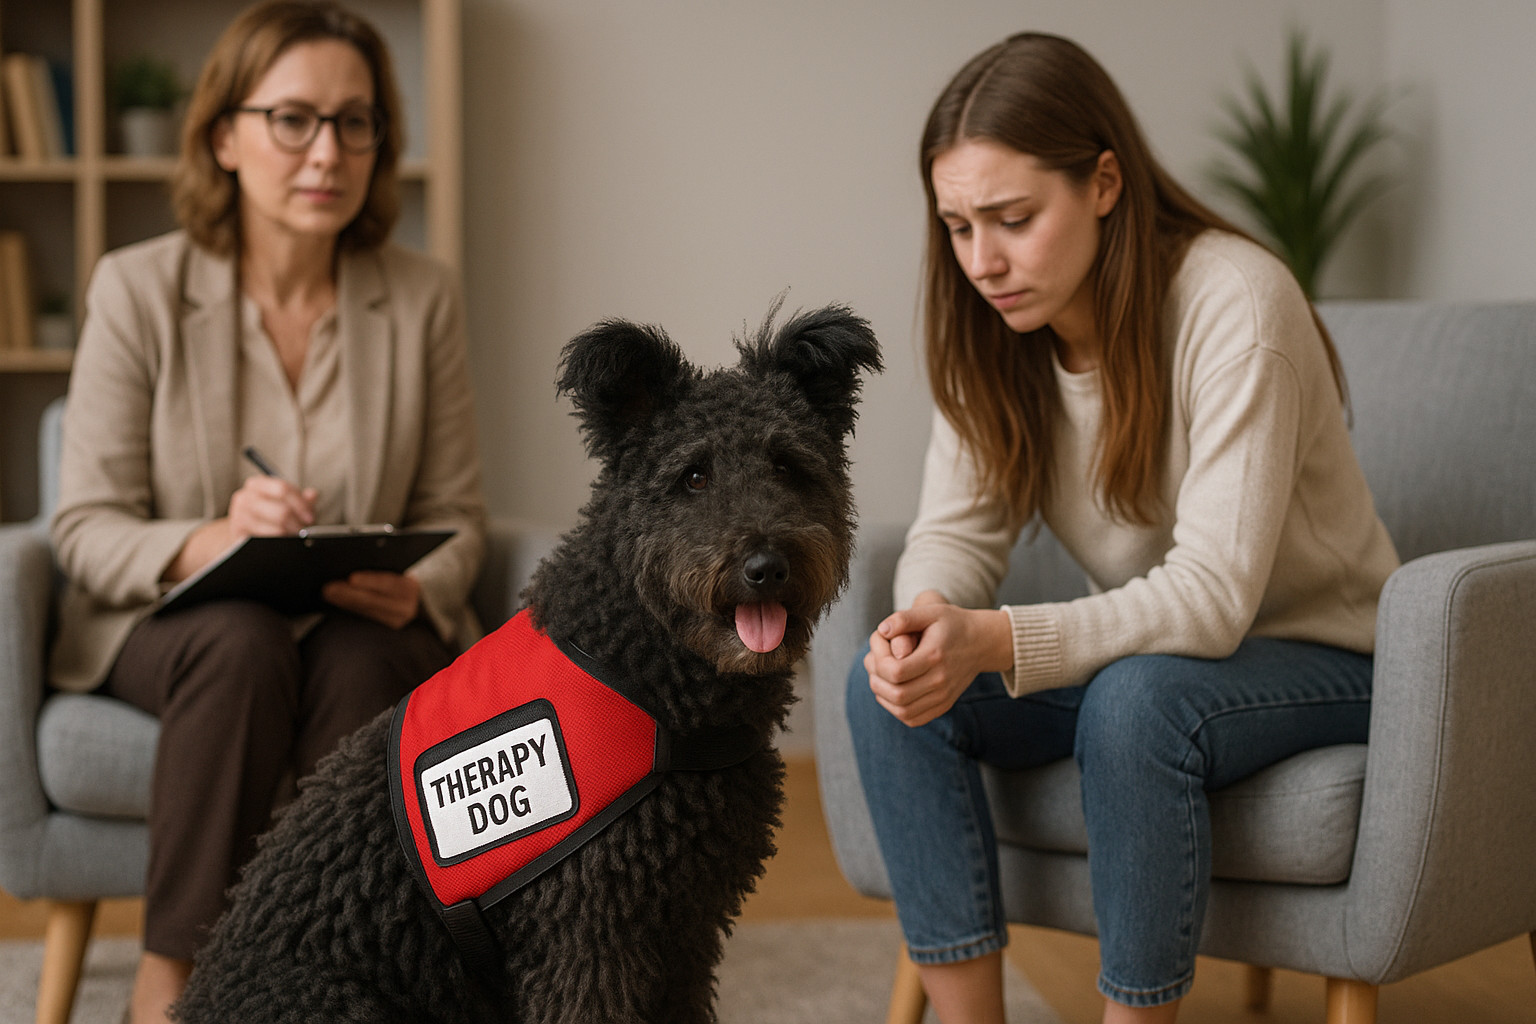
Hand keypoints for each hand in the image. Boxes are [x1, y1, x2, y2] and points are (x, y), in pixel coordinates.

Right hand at [228, 475, 317, 538]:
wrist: (242, 533)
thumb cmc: (267, 515)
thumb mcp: (284, 502)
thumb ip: (300, 498)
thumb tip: (313, 495)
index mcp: (257, 484)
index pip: (283, 489)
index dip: (301, 504)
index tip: (310, 517)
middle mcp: (245, 497)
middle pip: (282, 511)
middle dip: (298, 523)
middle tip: (305, 530)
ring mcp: (239, 516)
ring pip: (277, 528)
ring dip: (291, 534)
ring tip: (294, 536)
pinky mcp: (240, 534)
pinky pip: (267, 540)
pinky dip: (279, 541)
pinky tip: (283, 541)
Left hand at [322, 571, 421, 629]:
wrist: (416, 596)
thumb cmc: (401, 576)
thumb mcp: (397, 568)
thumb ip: (381, 565)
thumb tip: (353, 567)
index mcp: (409, 587)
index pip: (388, 583)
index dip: (370, 580)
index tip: (351, 577)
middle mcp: (407, 606)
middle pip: (373, 600)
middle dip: (348, 593)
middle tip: (327, 587)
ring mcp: (397, 619)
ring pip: (366, 609)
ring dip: (344, 600)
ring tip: (327, 592)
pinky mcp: (389, 625)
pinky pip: (365, 615)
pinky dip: (349, 606)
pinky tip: (336, 599)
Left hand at [864, 599, 1012, 727]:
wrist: (981, 643)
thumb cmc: (952, 624)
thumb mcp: (931, 612)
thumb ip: (904, 618)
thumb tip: (882, 631)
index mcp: (935, 656)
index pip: (896, 671)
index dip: (878, 662)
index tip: (878, 646)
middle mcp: (941, 681)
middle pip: (897, 694)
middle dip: (876, 680)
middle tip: (873, 663)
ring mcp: (944, 696)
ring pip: (903, 711)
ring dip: (882, 696)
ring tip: (879, 677)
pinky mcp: (943, 705)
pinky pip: (913, 719)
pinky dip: (895, 708)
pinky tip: (891, 690)